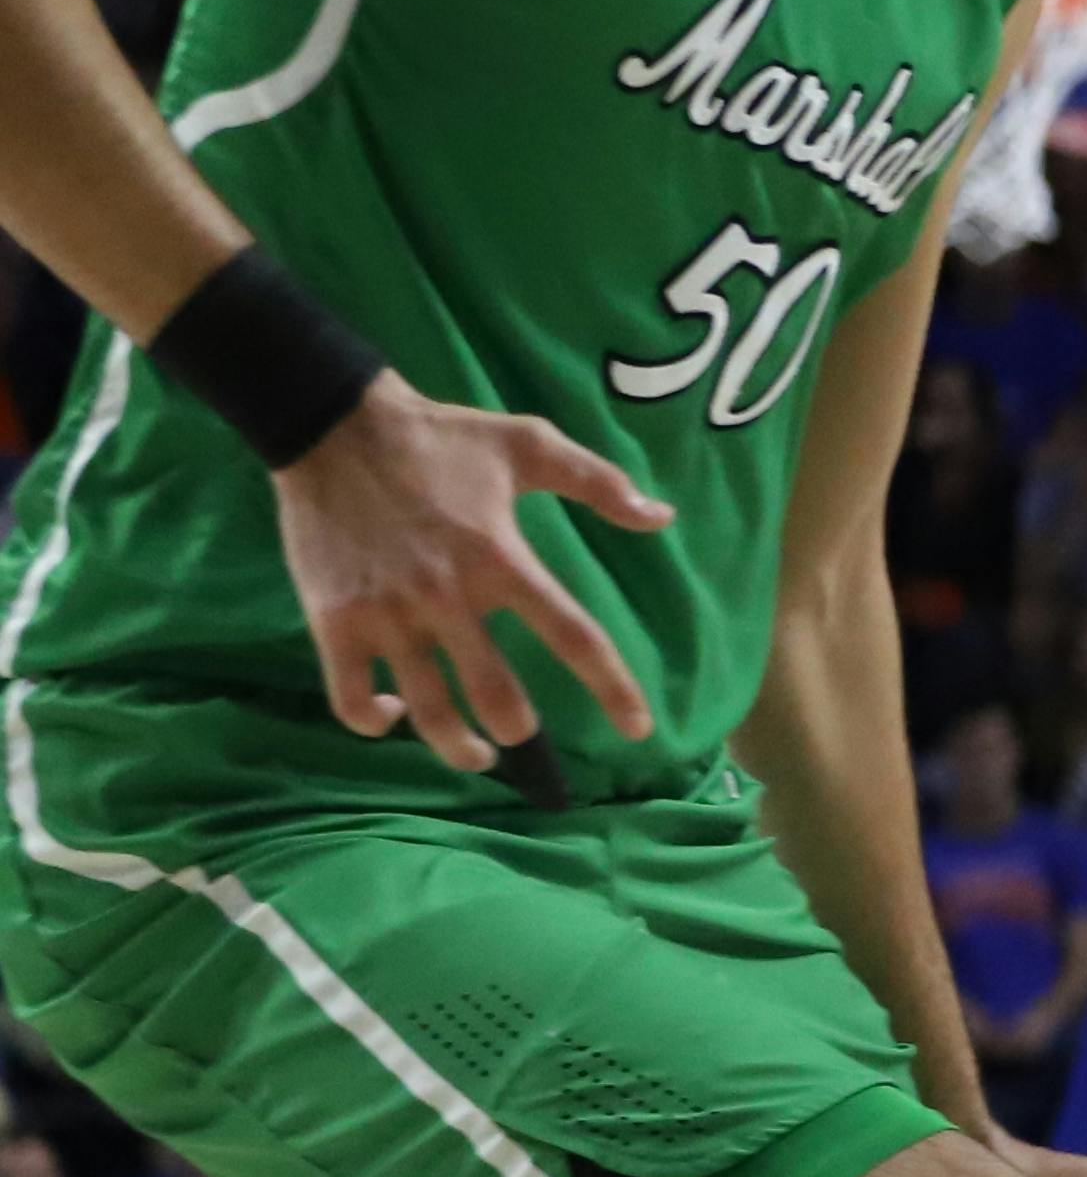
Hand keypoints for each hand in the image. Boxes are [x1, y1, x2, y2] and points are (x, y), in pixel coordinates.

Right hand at [269, 377, 669, 769]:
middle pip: (496, 696)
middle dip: (516, 730)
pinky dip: (372, 721)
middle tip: (520, 734)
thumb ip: (599, 482)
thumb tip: (662, 517)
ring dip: (456, 746)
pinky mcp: (333, 620)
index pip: (574, 636)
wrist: (334, 423)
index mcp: (502, 560)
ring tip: (474, 753)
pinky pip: (349, 698)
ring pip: (428, 712)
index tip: (638, 729)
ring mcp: (387, 614)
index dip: (613, 688)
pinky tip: (392, 712)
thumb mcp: (529, 444)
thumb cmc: (441, 437)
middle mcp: (447, 597)